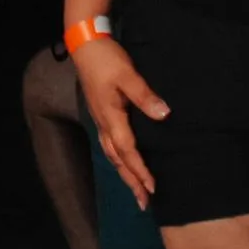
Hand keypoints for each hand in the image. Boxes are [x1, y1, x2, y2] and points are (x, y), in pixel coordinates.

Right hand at [70, 38, 168, 210]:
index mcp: (111, 117)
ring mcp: (100, 119)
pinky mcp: (101, 113)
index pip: (128, 152)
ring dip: (124, 173)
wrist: (84, 45)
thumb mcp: (127, 74)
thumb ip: (145, 96)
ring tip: (135, 189)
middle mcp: (104, 123)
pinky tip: (123, 160)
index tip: (153, 189)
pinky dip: (118, 159)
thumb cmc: (106, 59)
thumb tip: (164, 115)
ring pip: (112, 154)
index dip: (140, 171)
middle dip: (131, 182)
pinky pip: (110, 145)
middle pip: (118, 160)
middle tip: (144, 203)